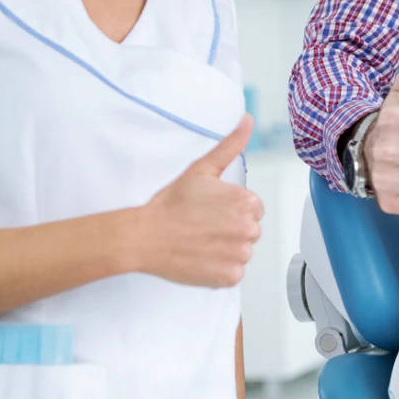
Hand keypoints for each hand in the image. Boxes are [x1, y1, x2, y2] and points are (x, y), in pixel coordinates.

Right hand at [134, 115, 263, 287]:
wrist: (145, 237)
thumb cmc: (170, 205)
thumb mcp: (202, 169)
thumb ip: (230, 145)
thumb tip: (247, 121)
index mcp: (247, 203)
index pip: (252, 209)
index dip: (230, 209)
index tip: (210, 211)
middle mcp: (249, 230)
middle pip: (249, 231)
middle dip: (229, 229)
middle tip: (202, 226)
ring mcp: (240, 256)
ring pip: (241, 252)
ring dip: (224, 249)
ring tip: (199, 241)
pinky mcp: (229, 277)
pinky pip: (232, 273)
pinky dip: (218, 268)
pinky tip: (200, 257)